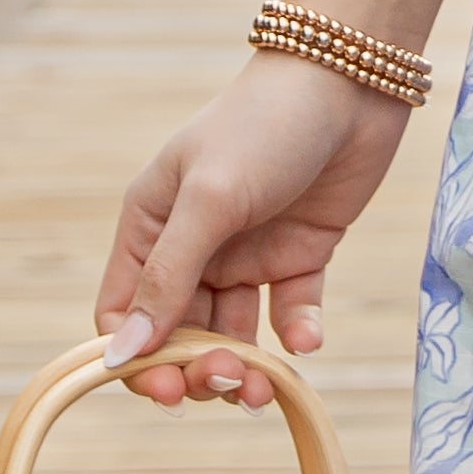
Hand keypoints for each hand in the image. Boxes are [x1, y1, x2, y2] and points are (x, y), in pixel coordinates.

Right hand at [94, 51, 413, 405]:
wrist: (351, 80)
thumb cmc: (265, 125)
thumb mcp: (209, 198)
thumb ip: (169, 276)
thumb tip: (122, 354)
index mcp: (151, 224)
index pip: (124, 313)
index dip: (138, 361)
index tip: (168, 393)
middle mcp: (193, 244)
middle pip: (179, 333)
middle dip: (197, 369)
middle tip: (231, 383)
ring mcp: (247, 250)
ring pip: (234, 333)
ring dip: (245, 367)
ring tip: (266, 386)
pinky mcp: (300, 252)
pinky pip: (290, 311)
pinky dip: (296, 333)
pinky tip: (307, 340)